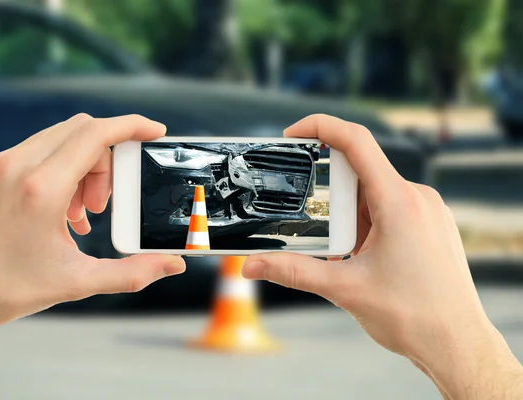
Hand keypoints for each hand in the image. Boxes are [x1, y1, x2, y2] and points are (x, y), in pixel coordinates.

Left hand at [0, 114, 184, 375]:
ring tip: (84, 212)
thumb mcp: (76, 282)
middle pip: (82, 132)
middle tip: (107, 201)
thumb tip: (170, 267)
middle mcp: (17, 166)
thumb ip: (131, 273)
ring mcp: (0, 165)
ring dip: (84, 166)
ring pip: (60, 140)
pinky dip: (62, 171)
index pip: (96, 134)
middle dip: (108, 158)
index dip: (132, 126)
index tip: (153, 131)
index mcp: (41, 188)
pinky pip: (39, 153)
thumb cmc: (1, 289)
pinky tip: (62, 212)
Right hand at [242, 114, 522, 398]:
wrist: (458, 343)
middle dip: (332, 201)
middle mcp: (418, 197)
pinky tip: (366, 258)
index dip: (320, 127)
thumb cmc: (414, 316)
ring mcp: (428, 210)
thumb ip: (292, 271)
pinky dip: (369, 224)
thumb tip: (251, 265)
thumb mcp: (343, 289)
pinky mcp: (432, 224)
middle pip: (360, 175)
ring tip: (350, 258)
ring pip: (375, 194)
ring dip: (351, 218)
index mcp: (399, 202)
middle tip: (325, 237)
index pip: (356, 142)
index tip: (293, 134)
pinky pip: (392, 207)